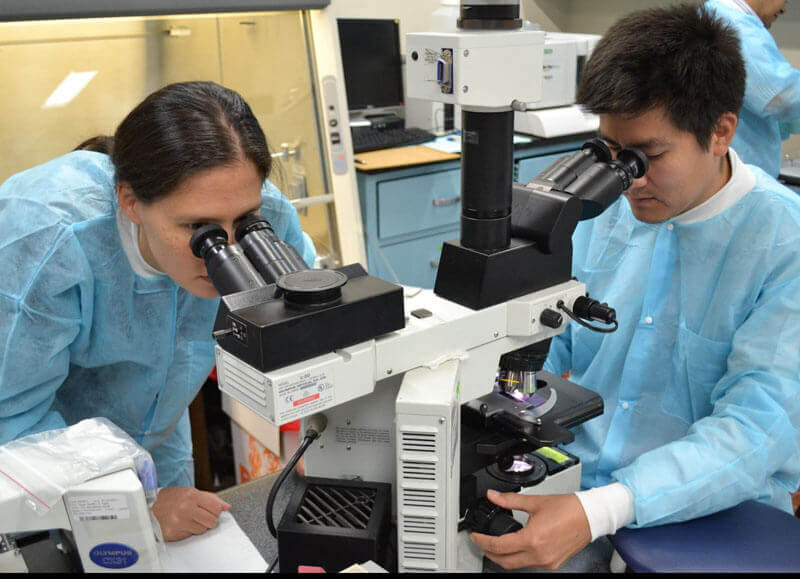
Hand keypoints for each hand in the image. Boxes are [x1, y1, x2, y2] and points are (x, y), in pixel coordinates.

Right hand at [152, 486, 230, 541]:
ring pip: (203, 530)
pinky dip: (190, 531)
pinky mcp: (175, 532)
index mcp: (192, 496)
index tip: (213, 511)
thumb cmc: (173, 499)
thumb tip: (226, 507)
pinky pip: (192, 535)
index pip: (216, 507)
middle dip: (210, 520)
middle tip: (201, 516)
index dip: (216, 511)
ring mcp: (180, 521)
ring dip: (199, 526)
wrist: (152, 508)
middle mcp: (186, 508)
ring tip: (190, 519)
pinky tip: (183, 525)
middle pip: (212, 521)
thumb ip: (211, 499)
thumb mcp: (191, 492)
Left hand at [470, 490, 591, 569]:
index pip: (498, 546)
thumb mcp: (535, 501)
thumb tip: (493, 496)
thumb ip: (510, 500)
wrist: (590, 516)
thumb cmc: (569, 509)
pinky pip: (530, 564)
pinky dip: (519, 558)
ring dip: (504, 557)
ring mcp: (547, 561)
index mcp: (532, 539)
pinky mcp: (553, 563)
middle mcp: (539, 555)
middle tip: (481, 542)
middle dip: (489, 553)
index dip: (482, 542)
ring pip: (517, 565)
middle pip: (505, 562)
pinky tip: (517, 547)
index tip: (475, 536)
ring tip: (497, 544)